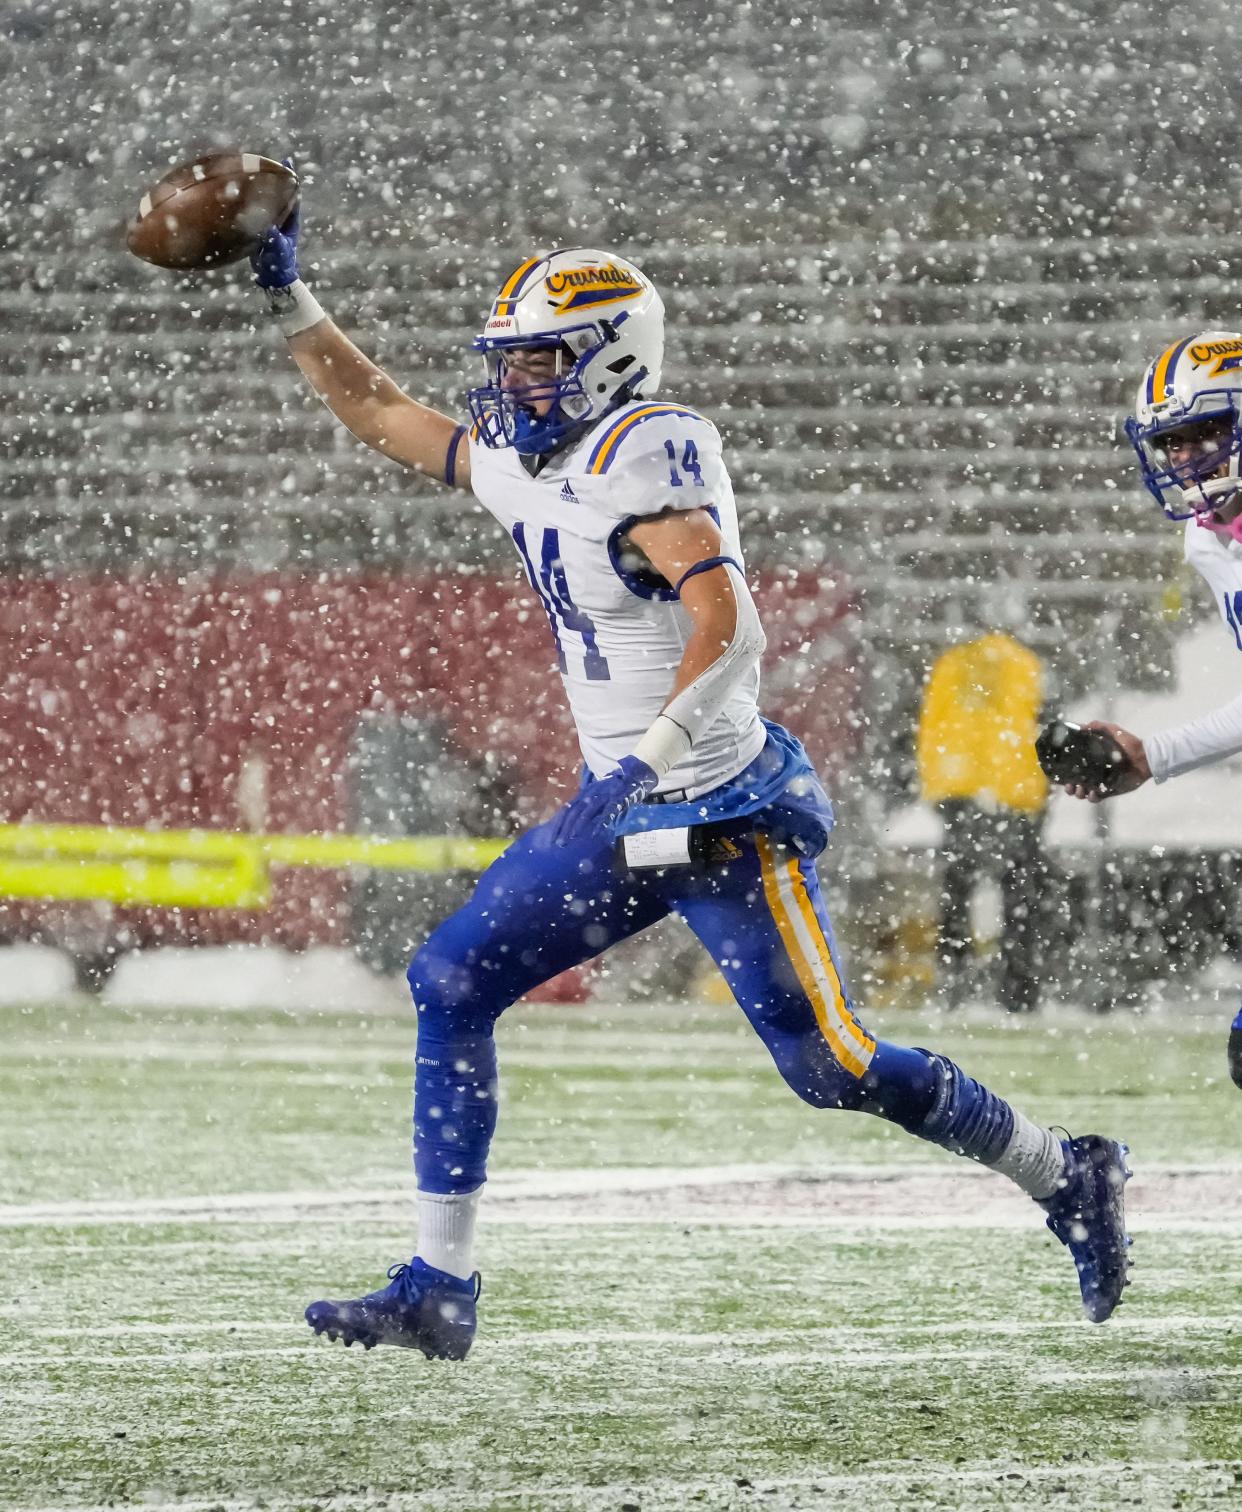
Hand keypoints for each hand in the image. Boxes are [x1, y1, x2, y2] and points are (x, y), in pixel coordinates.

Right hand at [251, 158, 300, 289]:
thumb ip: (275, 241)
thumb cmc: (279, 264)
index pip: (292, 196)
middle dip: (278, 178)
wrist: (272, 276)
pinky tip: (245, 190)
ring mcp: (273, 222)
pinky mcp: (263, 227)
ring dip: (265, 187)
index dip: (290, 180)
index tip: (287, 163)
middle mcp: (283, 219)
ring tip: (258, 169)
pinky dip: (254, 199)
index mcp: (291, 222)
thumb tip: (271, 229)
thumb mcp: (277, 251)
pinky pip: (259, 209)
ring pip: (270, 201)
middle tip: (275, 160)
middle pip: (282, 194)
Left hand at [549, 756, 658, 846]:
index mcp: (584, 795)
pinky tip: (594, 833)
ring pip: (587, 812)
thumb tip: (573, 825)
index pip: (566, 810)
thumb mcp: (596, 798)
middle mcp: (590, 794)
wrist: (633, 776)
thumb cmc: (613, 790)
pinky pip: (607, 812)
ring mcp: (603, 796)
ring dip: (578, 826)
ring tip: (571, 838)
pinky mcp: (617, 799)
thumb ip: (586, 809)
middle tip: (558, 844)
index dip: (558, 824)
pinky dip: (601, 822)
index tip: (550, 839)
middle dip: (565, 828)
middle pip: (573, 812)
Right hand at [1062, 720, 1149, 801]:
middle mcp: (1094, 773)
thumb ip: (1098, 726)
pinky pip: (1098, 798)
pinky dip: (1092, 798)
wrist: (1144, 756)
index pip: (1074, 769)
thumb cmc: (1129, 743)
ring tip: (1080, 790)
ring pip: (1084, 793)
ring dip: (1078, 793)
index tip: (1061, 774)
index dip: (1065, 773)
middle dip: (1069, 788)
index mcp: (1092, 761)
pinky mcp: (1110, 791)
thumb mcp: (1113, 730)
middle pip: (1076, 784)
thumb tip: (1081, 726)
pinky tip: (1091, 794)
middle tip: (1069, 786)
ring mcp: (1102, 783)